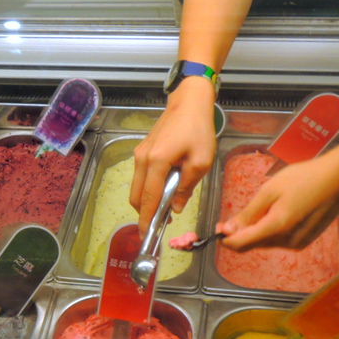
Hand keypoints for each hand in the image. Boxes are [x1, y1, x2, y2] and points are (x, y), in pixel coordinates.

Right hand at [130, 76, 215, 231]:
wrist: (189, 102)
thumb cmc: (198, 129)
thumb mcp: (201, 161)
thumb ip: (186, 187)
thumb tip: (174, 207)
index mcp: (156, 162)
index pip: (148, 199)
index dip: (147, 220)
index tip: (146, 236)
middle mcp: (142, 159)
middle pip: (137, 196)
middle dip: (145, 214)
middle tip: (159, 226)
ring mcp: (140, 154)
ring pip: (137, 187)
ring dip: (147, 201)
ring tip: (164, 209)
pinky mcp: (142, 150)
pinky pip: (141, 177)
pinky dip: (148, 189)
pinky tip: (164, 190)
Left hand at [216, 149, 338, 250]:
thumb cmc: (305, 178)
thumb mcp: (270, 190)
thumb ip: (249, 213)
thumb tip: (228, 230)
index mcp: (276, 228)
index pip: (242, 244)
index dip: (226, 239)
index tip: (218, 227)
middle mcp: (287, 242)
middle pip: (253, 244)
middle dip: (241, 233)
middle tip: (235, 214)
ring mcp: (298, 243)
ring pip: (266, 242)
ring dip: (257, 230)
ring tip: (265, 207)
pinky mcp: (305, 241)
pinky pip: (279, 240)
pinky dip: (272, 230)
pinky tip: (278, 212)